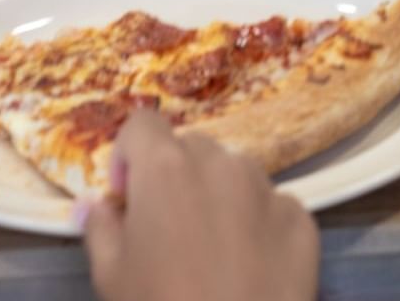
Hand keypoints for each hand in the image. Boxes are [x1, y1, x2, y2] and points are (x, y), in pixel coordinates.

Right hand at [81, 114, 317, 300]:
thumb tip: (96, 205)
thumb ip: (100, 227)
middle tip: (167, 229)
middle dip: (174, 176)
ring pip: (235, 172)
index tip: (126, 197)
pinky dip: (257, 224)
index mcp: (166, 167)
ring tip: (211, 250)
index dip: (127, 156)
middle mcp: (221, 162)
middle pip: (191, 147)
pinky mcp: (302, 218)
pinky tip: (250, 268)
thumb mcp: (110, 275)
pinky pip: (272, 205)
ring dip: (218, 196)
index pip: (141, 124)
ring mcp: (268, 188)